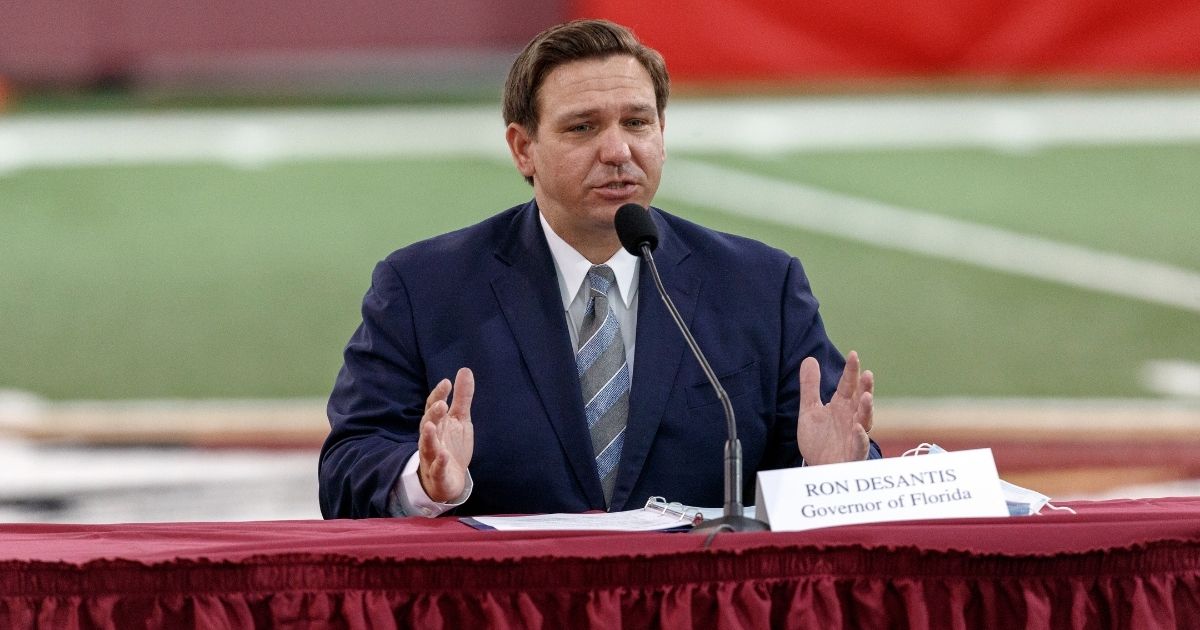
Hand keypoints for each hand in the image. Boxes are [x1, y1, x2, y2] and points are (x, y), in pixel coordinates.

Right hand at [417, 367, 474, 502]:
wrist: (450, 480)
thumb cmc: (451, 446)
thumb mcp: (460, 420)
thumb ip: (462, 397)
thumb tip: (465, 370)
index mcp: (437, 424)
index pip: (433, 407)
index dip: (438, 395)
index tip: (447, 383)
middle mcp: (431, 439)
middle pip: (427, 424)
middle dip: (433, 414)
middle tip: (441, 404)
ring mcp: (432, 457)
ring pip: (426, 446)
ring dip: (428, 437)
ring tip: (431, 427)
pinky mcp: (438, 475)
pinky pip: (436, 469)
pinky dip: (439, 463)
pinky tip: (444, 456)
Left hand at [796, 351, 873, 465]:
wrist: (817, 468)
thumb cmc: (819, 440)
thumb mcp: (810, 410)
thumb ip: (810, 387)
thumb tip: (809, 359)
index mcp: (842, 406)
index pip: (848, 385)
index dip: (851, 371)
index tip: (853, 354)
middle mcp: (851, 418)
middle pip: (860, 400)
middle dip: (865, 387)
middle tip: (867, 374)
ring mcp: (855, 435)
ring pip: (864, 420)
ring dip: (867, 409)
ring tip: (866, 397)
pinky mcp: (854, 453)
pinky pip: (859, 445)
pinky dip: (860, 437)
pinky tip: (858, 428)